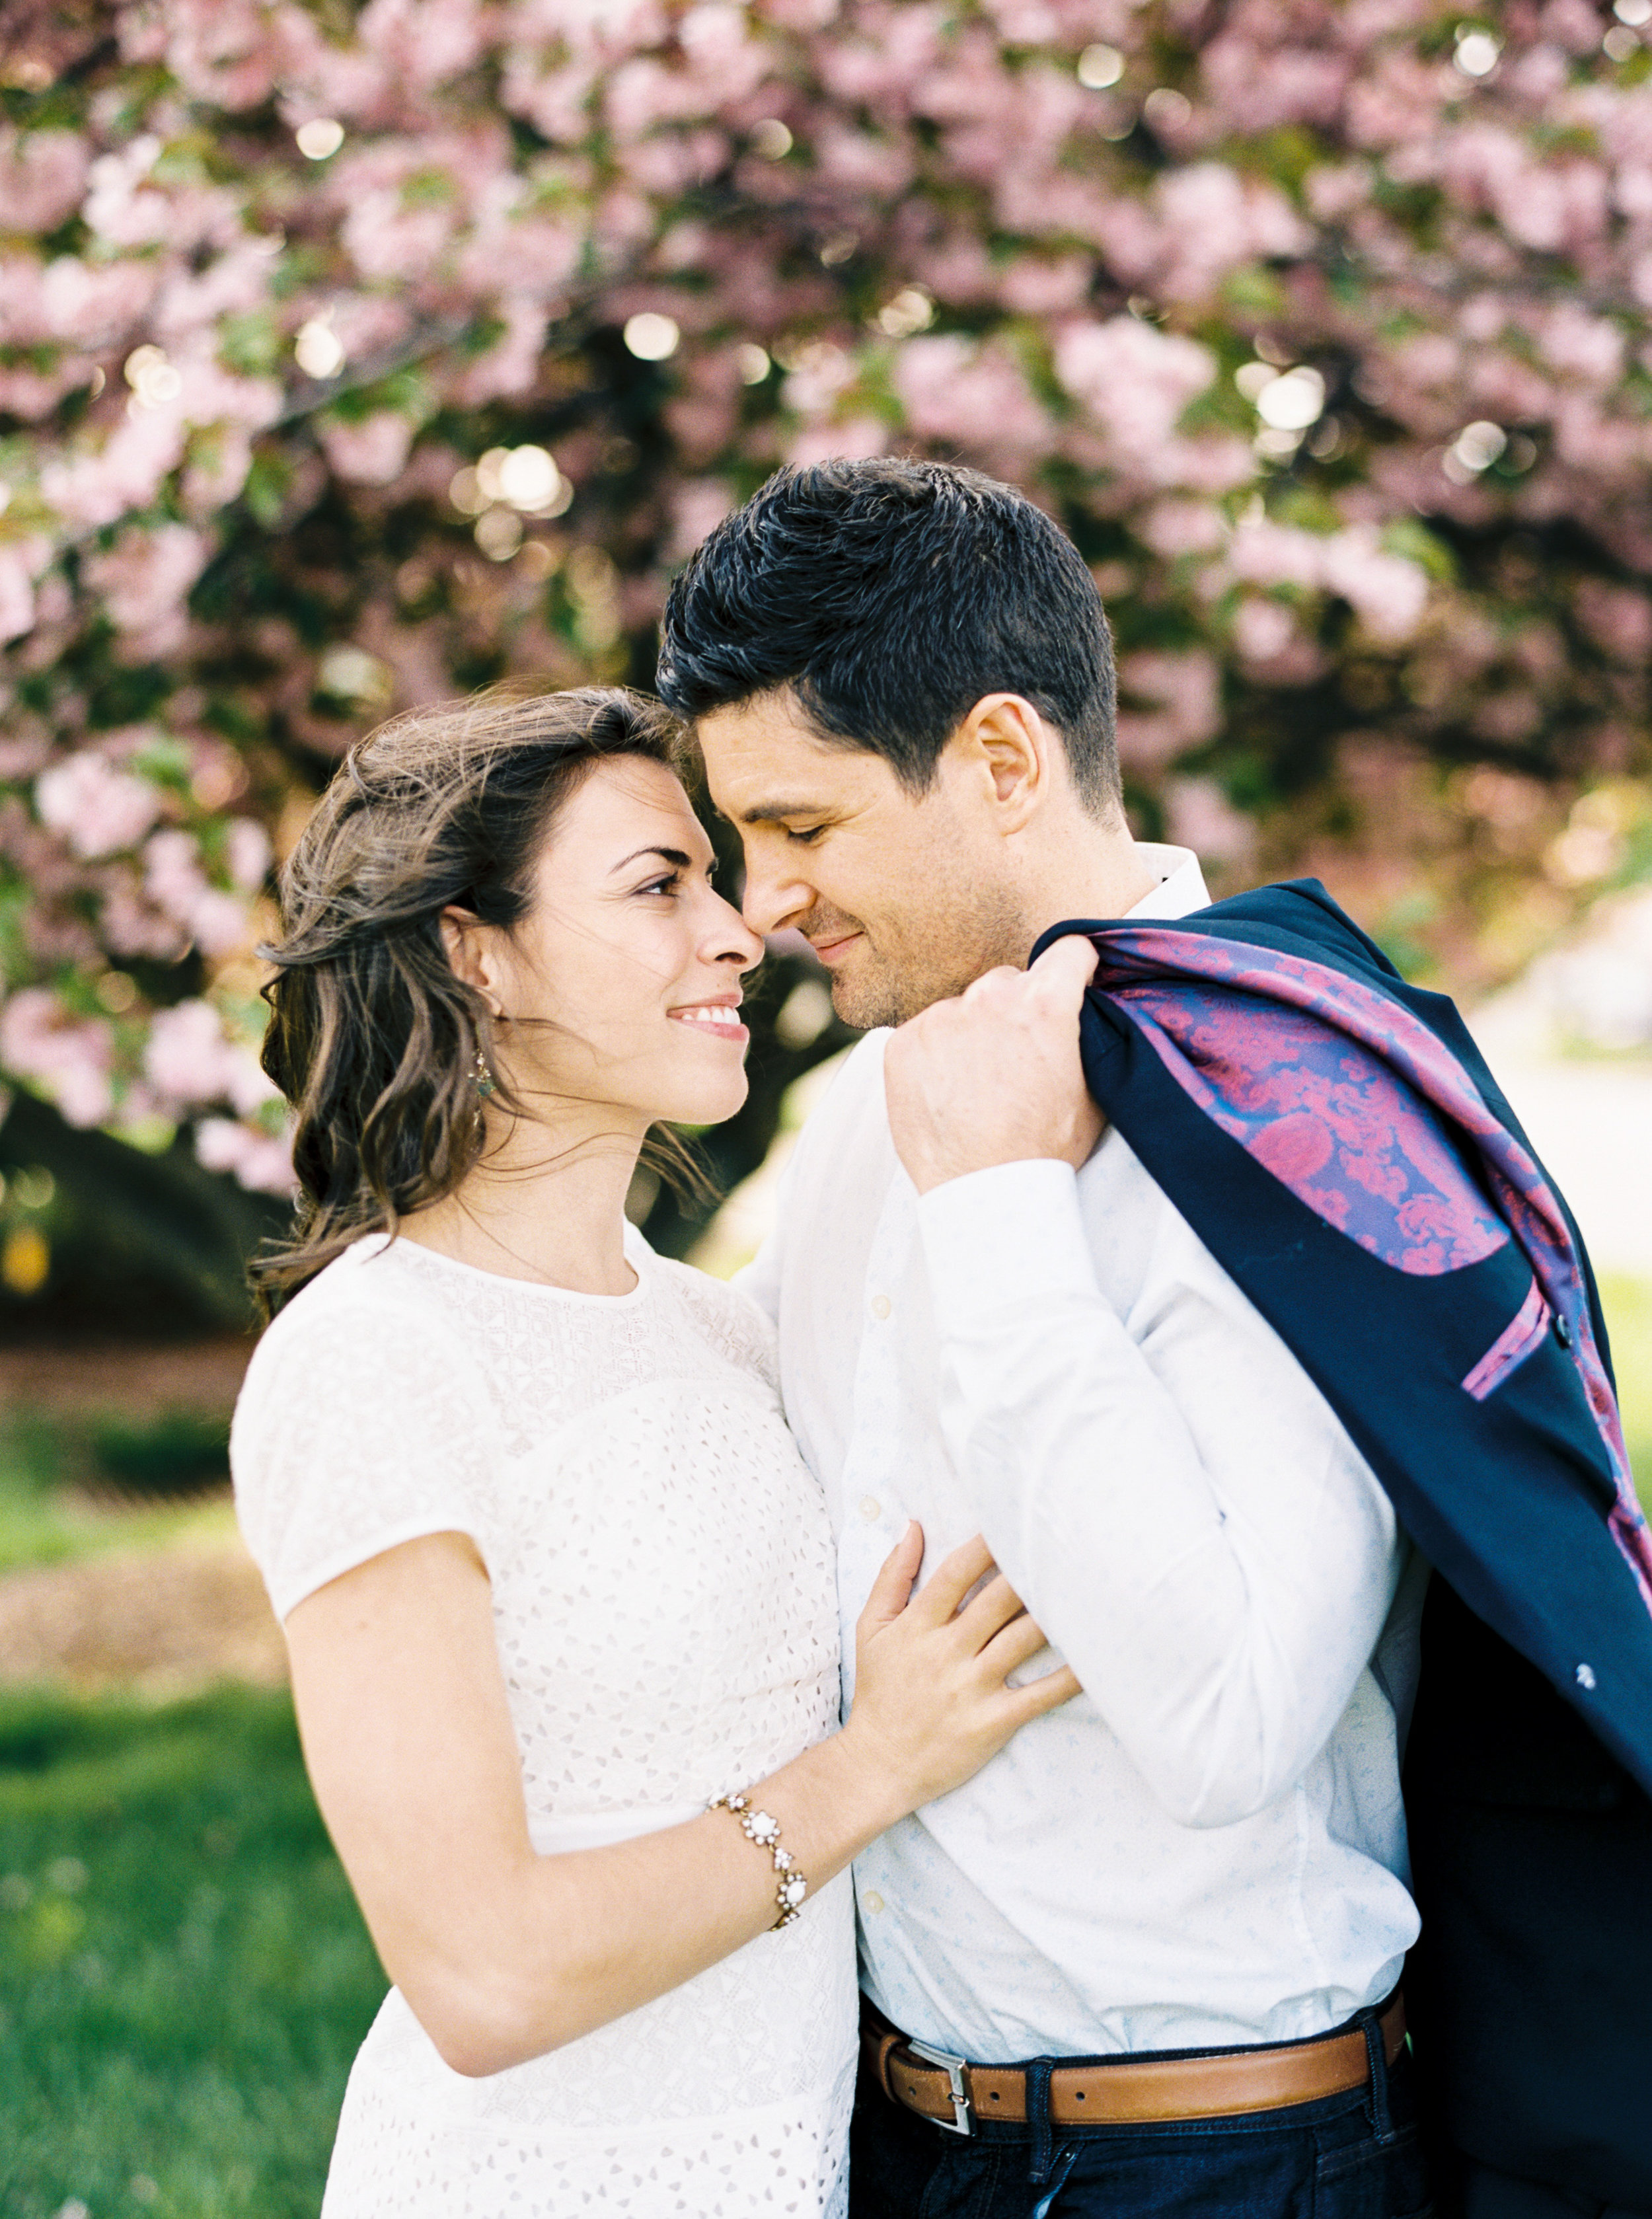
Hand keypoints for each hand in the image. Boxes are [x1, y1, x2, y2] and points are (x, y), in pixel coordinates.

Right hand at [843, 1526, 1080, 1820]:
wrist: (877, 1765)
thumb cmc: (878, 1692)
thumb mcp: (871, 1629)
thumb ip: (892, 1576)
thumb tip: (912, 1526)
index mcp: (918, 1625)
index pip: (957, 1573)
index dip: (987, 1544)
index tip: (1013, 1520)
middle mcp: (947, 1651)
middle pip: (998, 1600)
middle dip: (1029, 1572)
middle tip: (1061, 1546)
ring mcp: (972, 1687)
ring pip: (1023, 1639)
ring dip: (1054, 1614)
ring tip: (1084, 1588)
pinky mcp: (993, 1721)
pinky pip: (1039, 1695)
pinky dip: (1070, 1678)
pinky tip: (1096, 1659)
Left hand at [883, 936, 1103, 1195]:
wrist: (985, 1192)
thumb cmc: (1043, 1148)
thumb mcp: (1092, 1089)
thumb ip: (1087, 1036)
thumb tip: (1085, 1012)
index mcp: (1043, 1003)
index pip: (1067, 949)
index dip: (1074, 967)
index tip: (1070, 981)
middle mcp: (988, 999)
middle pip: (1007, 982)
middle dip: (1014, 1010)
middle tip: (1014, 1058)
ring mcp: (939, 1019)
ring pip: (961, 1009)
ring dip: (970, 1033)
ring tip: (977, 1086)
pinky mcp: (901, 1043)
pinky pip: (923, 1033)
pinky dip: (934, 1056)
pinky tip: (947, 1093)